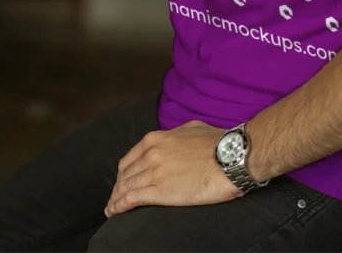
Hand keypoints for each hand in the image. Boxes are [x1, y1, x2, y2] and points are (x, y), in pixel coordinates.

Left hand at [105, 120, 241, 217]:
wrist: (230, 156)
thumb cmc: (217, 142)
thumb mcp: (191, 129)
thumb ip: (176, 135)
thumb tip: (174, 139)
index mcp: (157, 139)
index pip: (131, 158)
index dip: (125, 172)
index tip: (123, 180)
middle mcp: (151, 153)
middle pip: (126, 174)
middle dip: (119, 187)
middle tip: (116, 198)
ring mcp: (154, 172)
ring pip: (126, 187)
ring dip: (116, 199)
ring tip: (111, 208)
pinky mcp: (160, 191)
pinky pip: (131, 199)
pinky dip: (119, 206)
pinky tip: (114, 212)